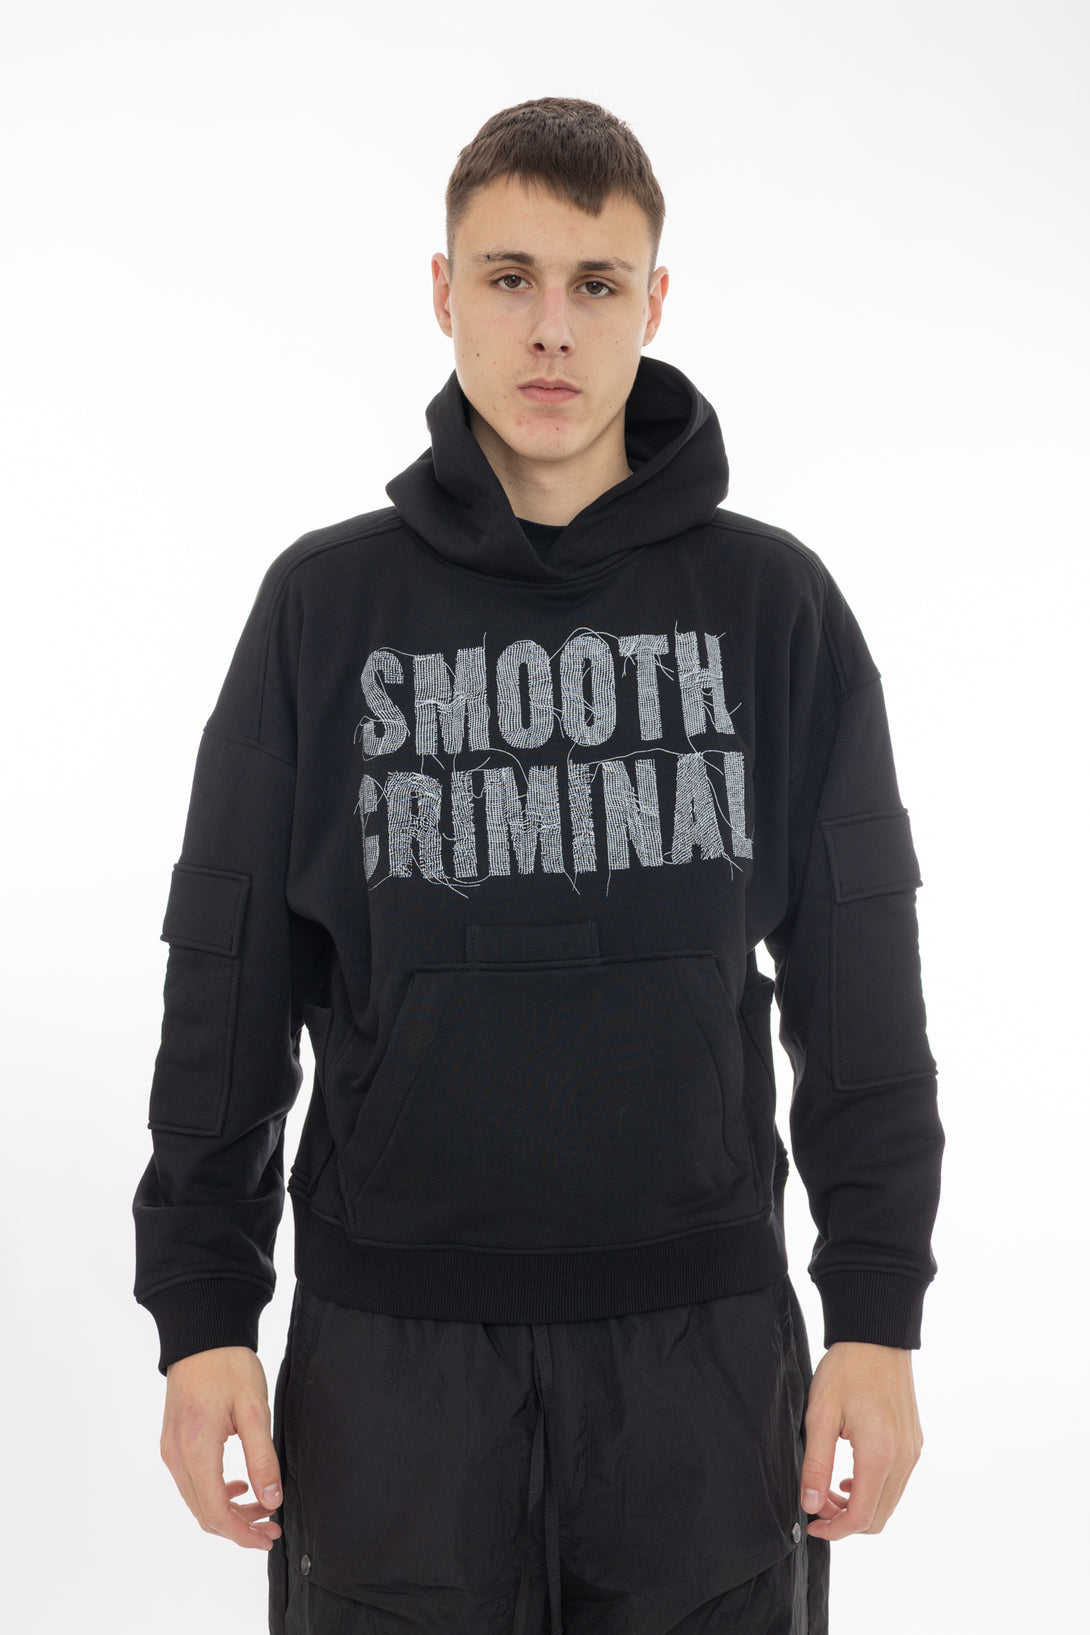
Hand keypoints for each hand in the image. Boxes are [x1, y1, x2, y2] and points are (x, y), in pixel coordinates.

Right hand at [160, 1345, 283, 1551]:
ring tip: (262, 1506)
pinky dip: (215, 1493)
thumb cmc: (229, 1366)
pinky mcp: (173, 1443)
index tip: (269, 1536)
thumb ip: (262, 1458)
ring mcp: (171, 1450)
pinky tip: (239, 1485)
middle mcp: (176, 1456)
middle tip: (271, 1526)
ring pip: (197, 1501)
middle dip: (238, 1527)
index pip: (216, 1512)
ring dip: (228, 1511)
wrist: (202, 1335)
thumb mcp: (255, 1410)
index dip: (242, 1533)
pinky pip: (191, 1483)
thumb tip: (271, 1500)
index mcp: (196, 1449)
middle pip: (204, 1513)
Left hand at [800, 1341, 922, 1540]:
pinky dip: (874, 1490)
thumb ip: (816, 1463)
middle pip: (878, 1517)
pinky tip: (850, 1475)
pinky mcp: (914, 1442)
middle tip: (816, 1502)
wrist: (877, 1336)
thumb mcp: (820, 1414)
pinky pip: (897, 1483)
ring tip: (829, 1487)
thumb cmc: (847, 1369)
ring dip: (859, 1505)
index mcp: (880, 1455)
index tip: (811, 1523)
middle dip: (845, 1520)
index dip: (834, 1529)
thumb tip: (810, 1503)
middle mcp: (903, 1459)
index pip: (861, 1517)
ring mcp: (912, 1451)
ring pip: (889, 1502)